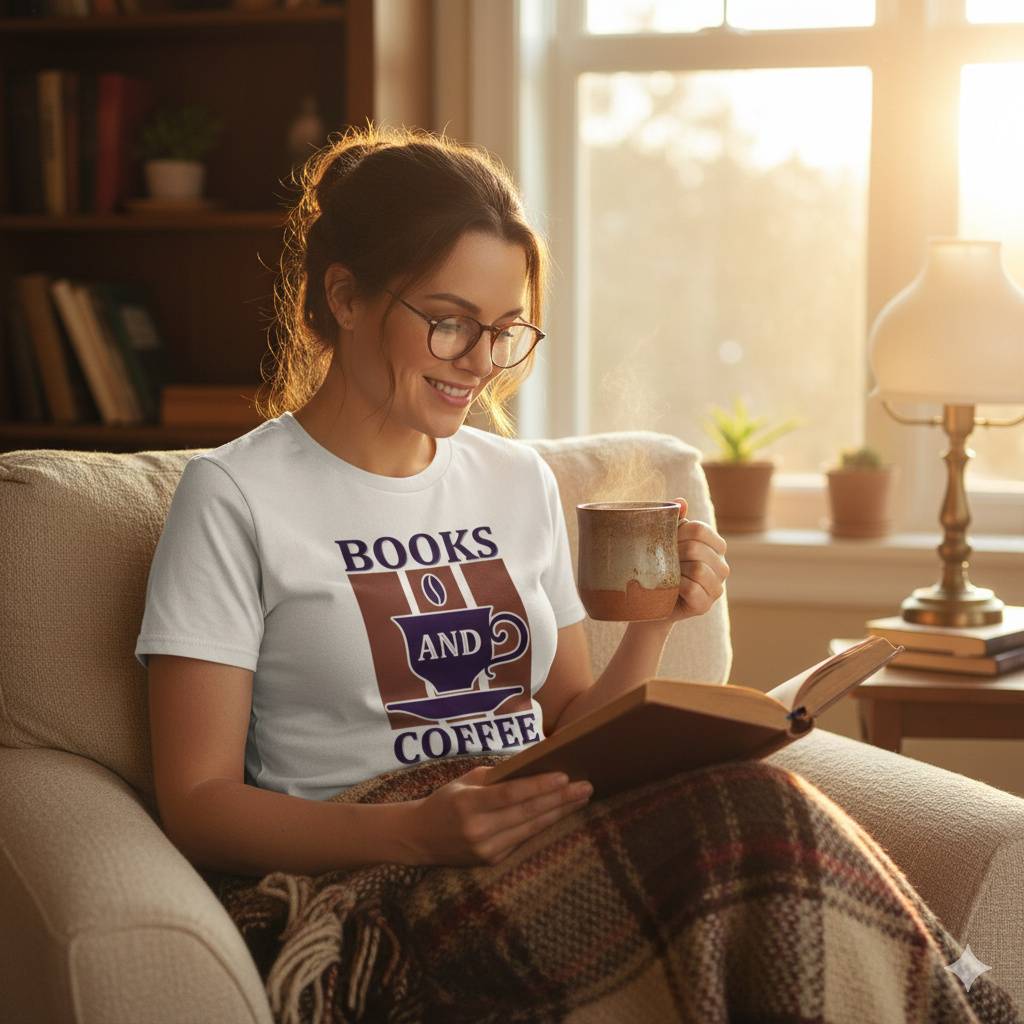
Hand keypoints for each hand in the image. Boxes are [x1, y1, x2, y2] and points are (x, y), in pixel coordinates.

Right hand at [406, 765, 592, 866]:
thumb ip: (498, 778)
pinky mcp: (493, 860)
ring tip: (582, 798)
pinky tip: (561, 812)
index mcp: (468, 804)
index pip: (511, 795)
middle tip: (586, 786)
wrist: (419, 838)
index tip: (565, 777)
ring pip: (531, 829)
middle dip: (560, 799)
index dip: (539, 787)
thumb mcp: (465, 781)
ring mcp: (486, 849)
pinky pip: (524, 839)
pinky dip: (544, 824)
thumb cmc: (446, 800)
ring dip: (559, 812)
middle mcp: (478, 830)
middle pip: (527, 813)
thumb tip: (534, 767)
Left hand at [665, 497, 729, 622]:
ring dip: (675, 570)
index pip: (700, 529)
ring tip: (665, 574)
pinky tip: (669, 587)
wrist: (649, 600)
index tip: (666, 540)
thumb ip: (675, 519)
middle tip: (661, 559)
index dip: (678, 532)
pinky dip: (677, 586)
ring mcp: (717, 587)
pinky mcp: (705, 605)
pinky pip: (692, 589)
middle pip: (696, 548)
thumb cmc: (660, 565)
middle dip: (673, 552)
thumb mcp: (666, 539)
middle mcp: (722, 566)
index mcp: (715, 546)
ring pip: (698, 569)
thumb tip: (681, 501)